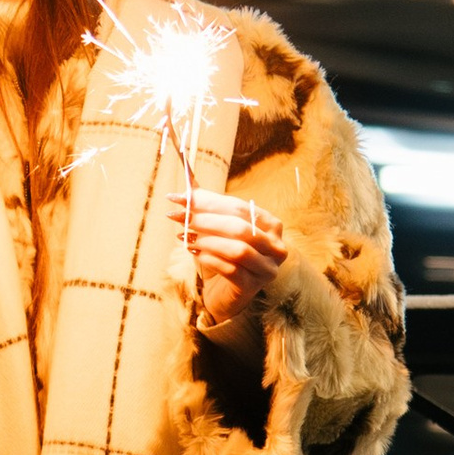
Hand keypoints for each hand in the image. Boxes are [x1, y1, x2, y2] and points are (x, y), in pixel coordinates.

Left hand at [180, 188, 284, 329]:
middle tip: (177, 217)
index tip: (177, 198)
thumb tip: (184, 163)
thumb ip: (203, 198)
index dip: (207, 201)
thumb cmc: (221, 253)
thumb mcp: (214, 224)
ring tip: (184, 236)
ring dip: (206, 240)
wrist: (225, 291)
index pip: (239, 207)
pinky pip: (230, 269)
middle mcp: (276, 246)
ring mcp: (267, 269)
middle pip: (240, 227)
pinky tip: (193, 251)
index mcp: (271, 224)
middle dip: (205, 220)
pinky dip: (209, 258)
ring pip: (237, 249)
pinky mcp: (252, 286)